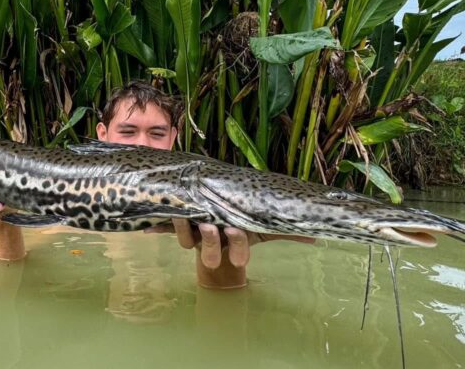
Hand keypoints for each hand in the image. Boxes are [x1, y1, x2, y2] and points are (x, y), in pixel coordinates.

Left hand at [148, 219, 314, 268]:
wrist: (214, 241)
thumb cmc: (240, 229)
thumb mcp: (262, 231)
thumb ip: (285, 233)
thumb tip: (318, 237)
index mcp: (232, 239)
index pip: (236, 246)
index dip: (236, 246)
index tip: (238, 238)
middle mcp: (211, 239)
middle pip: (209, 246)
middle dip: (211, 240)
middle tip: (213, 228)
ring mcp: (193, 234)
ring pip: (187, 237)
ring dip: (185, 229)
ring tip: (185, 218)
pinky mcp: (177, 227)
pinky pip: (166, 228)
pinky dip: (157, 228)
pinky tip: (147, 229)